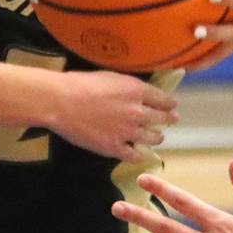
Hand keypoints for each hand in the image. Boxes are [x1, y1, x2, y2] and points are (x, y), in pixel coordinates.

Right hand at [50, 69, 178, 162]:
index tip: (173, 105)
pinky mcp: (115, 148)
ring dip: (156, 137)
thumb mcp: (109, 76)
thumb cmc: (79, 83)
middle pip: (161, 119)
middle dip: (168, 119)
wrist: (60, 101)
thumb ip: (127, 86)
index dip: (169, 103)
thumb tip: (137, 91)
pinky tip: (138, 153)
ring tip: (157, 137)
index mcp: (136, 90)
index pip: (163, 99)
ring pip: (152, 138)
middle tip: (172, 120)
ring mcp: (127, 132)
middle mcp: (137, 112)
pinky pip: (135, 156)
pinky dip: (138, 154)